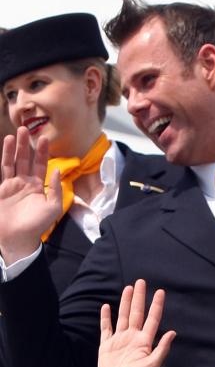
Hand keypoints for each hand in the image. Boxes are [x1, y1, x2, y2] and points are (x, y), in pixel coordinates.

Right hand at [0, 128, 61, 261]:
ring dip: (17, 147)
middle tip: (29, 129)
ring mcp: (14, 184)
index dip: (43, 153)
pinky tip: (8, 143)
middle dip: (28, 145)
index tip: (45, 138)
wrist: (18, 237)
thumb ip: (56, 189)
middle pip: (27, 160)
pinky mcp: (3, 186)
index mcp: (40, 187)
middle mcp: (27, 183)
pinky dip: (7, 156)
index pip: (42, 166)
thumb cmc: (37, 225)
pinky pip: (5, 168)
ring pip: (15, 161)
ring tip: (18, 132)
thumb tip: (58, 170)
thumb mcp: (53, 208)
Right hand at [98, 280, 175, 366]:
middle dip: (139, 297)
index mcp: (144, 341)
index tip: (160, 291)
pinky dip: (105, 317)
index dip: (156, 305)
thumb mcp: (152, 365)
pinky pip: (106, 328)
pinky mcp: (106, 345)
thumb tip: (172, 332)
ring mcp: (119, 340)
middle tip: (141, 281)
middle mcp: (132, 337)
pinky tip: (106, 307)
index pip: (152, 318)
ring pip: (122, 316)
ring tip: (128, 289)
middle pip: (136, 313)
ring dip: (124, 302)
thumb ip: (162, 349)